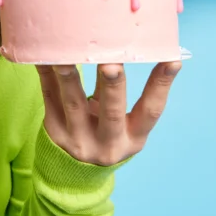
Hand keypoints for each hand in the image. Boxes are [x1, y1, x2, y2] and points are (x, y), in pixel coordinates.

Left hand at [37, 62, 180, 165]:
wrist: (73, 172)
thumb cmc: (106, 133)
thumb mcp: (123, 123)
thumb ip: (119, 90)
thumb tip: (123, 43)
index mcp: (133, 137)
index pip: (151, 110)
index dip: (162, 85)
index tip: (173, 59)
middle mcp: (107, 142)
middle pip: (111, 112)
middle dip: (113, 86)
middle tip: (112, 63)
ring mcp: (78, 138)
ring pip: (74, 104)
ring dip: (70, 77)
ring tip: (66, 56)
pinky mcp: (53, 130)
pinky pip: (49, 98)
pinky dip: (46, 75)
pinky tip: (42, 55)